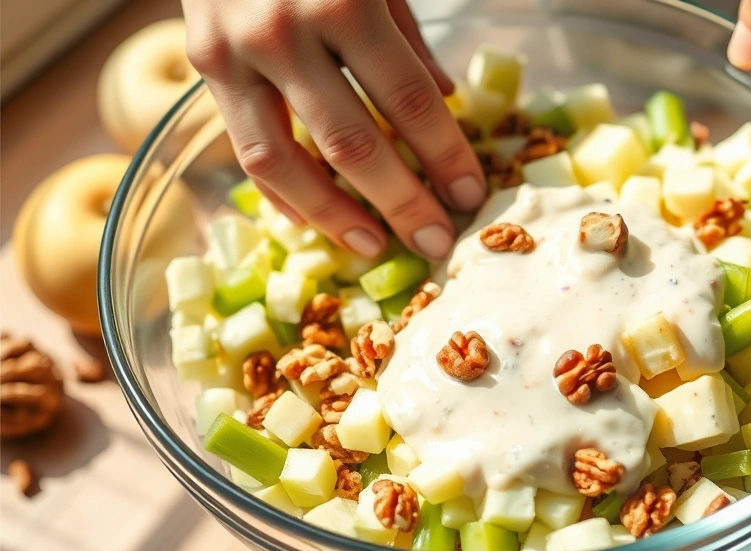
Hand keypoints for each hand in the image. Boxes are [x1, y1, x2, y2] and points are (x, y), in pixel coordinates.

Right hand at [182, 0, 486, 258]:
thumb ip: (408, 36)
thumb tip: (445, 100)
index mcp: (344, 1)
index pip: (409, 101)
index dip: (444, 156)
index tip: (470, 195)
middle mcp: (285, 32)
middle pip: (353, 144)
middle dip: (402, 203)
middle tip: (436, 242)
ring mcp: (234, 51)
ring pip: (285, 163)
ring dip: (335, 216)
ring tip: (374, 247)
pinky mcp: (201, 63)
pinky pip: (244, 147)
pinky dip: (280, 192)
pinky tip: (314, 220)